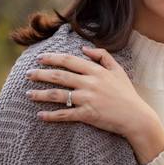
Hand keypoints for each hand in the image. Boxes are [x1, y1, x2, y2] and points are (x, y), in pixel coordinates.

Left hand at [25, 47, 157, 141]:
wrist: (136, 117)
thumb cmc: (127, 93)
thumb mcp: (118, 70)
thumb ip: (103, 56)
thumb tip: (84, 48)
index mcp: (96, 71)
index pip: (69, 61)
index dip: (52, 58)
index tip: (39, 58)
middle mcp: (90, 83)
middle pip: (59, 76)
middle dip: (40, 74)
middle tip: (27, 74)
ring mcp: (88, 99)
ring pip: (58, 95)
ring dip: (40, 94)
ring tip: (27, 94)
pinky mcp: (87, 115)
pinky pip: (65, 115)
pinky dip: (51, 115)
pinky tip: (40, 115)